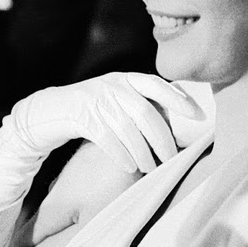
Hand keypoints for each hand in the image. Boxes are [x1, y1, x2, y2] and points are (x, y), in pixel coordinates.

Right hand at [5, 72, 209, 173]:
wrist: (51, 109)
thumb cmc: (93, 107)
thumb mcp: (116, 96)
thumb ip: (140, 102)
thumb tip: (175, 121)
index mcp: (126, 78)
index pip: (156, 84)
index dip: (177, 98)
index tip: (195, 114)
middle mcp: (113, 86)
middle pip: (146, 113)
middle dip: (163, 138)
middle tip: (173, 157)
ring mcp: (97, 101)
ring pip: (128, 130)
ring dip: (144, 152)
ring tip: (152, 168)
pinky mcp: (82, 119)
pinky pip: (108, 140)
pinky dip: (122, 155)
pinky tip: (130, 167)